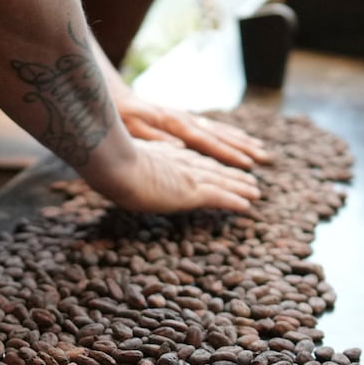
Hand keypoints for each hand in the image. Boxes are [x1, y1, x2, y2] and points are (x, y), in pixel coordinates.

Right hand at [89, 140, 260, 214]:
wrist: (113, 166)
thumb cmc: (108, 165)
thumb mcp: (119, 163)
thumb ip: (127, 165)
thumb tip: (121, 170)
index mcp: (162, 157)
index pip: (191, 161)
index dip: (207, 165)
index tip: (218, 167)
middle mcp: (179, 164)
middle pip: (212, 169)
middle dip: (231, 174)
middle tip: (247, 180)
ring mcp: (187, 177)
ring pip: (222, 182)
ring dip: (240, 187)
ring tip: (255, 193)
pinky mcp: (191, 190)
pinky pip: (220, 197)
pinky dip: (235, 200)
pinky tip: (248, 207)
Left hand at [114, 90, 271, 170]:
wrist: (119, 100)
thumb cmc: (124, 118)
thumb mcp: (134, 129)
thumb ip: (156, 138)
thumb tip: (181, 148)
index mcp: (176, 127)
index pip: (208, 143)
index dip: (229, 154)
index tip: (248, 164)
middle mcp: (187, 122)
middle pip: (220, 135)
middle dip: (244, 148)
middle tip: (266, 158)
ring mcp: (187, 120)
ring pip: (219, 130)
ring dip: (240, 140)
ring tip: (259, 149)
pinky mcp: (184, 120)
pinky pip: (212, 128)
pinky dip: (228, 134)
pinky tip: (237, 139)